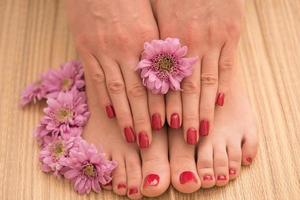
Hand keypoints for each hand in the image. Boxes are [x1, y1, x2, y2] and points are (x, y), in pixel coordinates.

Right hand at [66, 0, 163, 147]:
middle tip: (148, 141)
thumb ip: (157, 49)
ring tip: (130, 136)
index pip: (156, 80)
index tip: (167, 125)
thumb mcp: (150, 20)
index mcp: (147, 40)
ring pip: (117, 90)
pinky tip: (109, 114)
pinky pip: (95, 77)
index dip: (162, 105)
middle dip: (143, 118)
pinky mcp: (86, 47)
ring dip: (124, 115)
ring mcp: (104, 49)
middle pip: (137, 91)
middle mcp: (126, 48)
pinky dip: (103, 98)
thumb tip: (167, 77)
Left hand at [152, 0, 243, 142]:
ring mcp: (211, 39)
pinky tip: (219, 103)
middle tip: (185, 139)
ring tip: (201, 130)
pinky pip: (227, 65)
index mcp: (165, 40)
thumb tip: (149, 75)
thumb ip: (153, 48)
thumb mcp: (155, 18)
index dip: (163, 107)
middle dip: (184, 116)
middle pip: (185, 89)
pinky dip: (223, 86)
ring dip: (203, 109)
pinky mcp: (231, 32)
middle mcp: (188, 44)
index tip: (162, 127)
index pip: (163, 83)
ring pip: (206, 82)